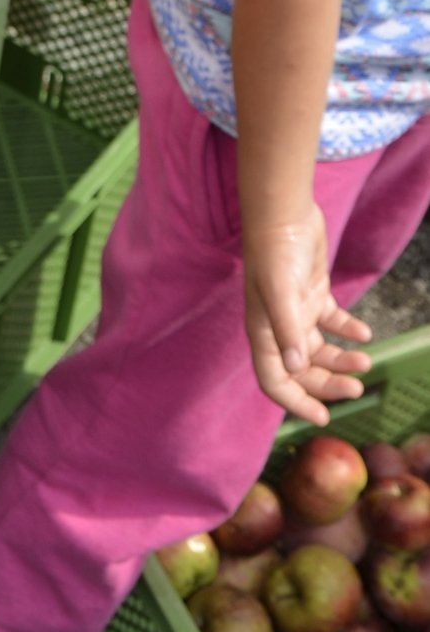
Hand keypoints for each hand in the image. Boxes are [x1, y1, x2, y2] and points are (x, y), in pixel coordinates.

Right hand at [243, 200, 370, 424]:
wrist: (283, 214)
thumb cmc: (275, 252)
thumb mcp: (281, 292)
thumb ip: (288, 331)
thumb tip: (296, 368)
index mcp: (264, 332)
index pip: (274, 380)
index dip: (295, 402)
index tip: (322, 417)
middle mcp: (278, 327)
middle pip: (302, 371)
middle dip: (328, 385)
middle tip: (357, 389)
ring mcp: (296, 311)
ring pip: (320, 350)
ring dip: (342, 361)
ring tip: (365, 361)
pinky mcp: (312, 294)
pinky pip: (332, 322)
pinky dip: (348, 331)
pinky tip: (363, 332)